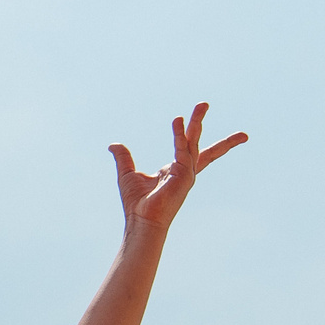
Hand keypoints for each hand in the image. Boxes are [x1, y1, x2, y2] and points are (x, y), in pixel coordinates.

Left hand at [109, 104, 246, 235]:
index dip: (199, 137)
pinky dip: (180, 136)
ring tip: (202, 105)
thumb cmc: (136, 203)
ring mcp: (186, 173)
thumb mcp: (127, 174)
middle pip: (197, 142)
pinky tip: (177, 121)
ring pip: (193, 142)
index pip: (193, 150)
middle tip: (205, 104)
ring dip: (196, 123)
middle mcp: (184, 171)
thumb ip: (123, 157)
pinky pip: (183, 150)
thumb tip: (113, 145)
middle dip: (201, 122)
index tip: (212, 127)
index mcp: (175, 170)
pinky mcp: (184, 175)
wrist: (140, 220)